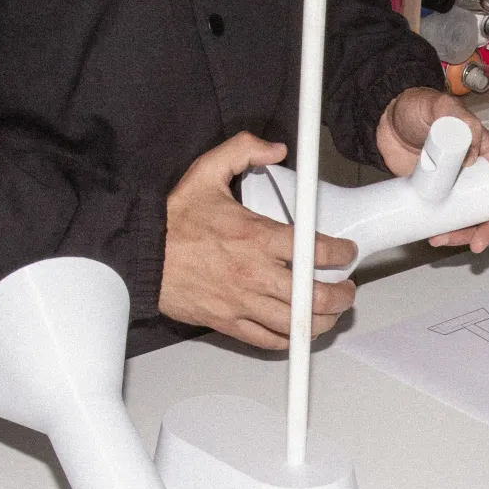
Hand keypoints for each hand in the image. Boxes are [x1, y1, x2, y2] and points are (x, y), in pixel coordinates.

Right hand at [159, 132, 357, 349]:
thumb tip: (273, 148)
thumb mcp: (207, 172)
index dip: (341, 254)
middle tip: (346, 289)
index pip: (315, 250)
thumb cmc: (173, 220)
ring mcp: (243, 302)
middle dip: (340, 295)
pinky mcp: (228, 322)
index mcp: (256, 237)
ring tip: (330, 313)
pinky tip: (297, 331)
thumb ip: (242, 151)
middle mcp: (254, 273)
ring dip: (322, 321)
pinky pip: (268, 340)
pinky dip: (289, 339)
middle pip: (314, 295)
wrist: (142, 254)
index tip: (345, 253)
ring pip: (297, 323)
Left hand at [374, 87, 488, 252]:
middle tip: (452, 239)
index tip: (484, 234)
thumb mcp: (442, 107)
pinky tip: (432, 234)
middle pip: (486, 209)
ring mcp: (456, 181)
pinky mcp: (437, 190)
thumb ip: (460, 120)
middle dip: (474, 231)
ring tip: (437, 239)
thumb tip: (474, 155)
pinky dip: (442, 228)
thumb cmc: (416, 106)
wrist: (386, 119)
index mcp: (485, 150)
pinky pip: (446, 214)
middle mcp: (475, 169)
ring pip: (466, 216)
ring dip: (457, 234)